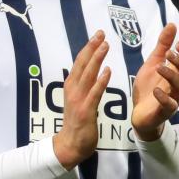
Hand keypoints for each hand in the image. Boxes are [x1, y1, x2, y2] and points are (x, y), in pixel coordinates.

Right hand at [53, 30, 110, 169]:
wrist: (70, 144)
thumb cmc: (77, 122)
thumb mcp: (78, 100)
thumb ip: (84, 86)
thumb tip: (92, 72)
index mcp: (71, 85)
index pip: (80, 62)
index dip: (88, 47)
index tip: (97, 35)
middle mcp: (73, 89)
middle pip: (82, 64)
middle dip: (92, 47)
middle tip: (101, 33)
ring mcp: (78, 99)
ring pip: (88, 75)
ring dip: (96, 59)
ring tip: (105, 46)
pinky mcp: (86, 110)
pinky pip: (94, 93)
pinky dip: (100, 81)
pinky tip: (108, 71)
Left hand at [131, 23, 178, 140]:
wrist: (139, 113)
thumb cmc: (149, 87)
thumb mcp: (153, 63)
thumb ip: (162, 46)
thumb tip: (172, 24)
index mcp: (177, 73)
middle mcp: (178, 85)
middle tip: (170, 53)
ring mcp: (173, 98)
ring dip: (171, 75)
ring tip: (160, 67)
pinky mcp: (164, 111)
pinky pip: (169, 105)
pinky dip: (163, 97)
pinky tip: (156, 90)